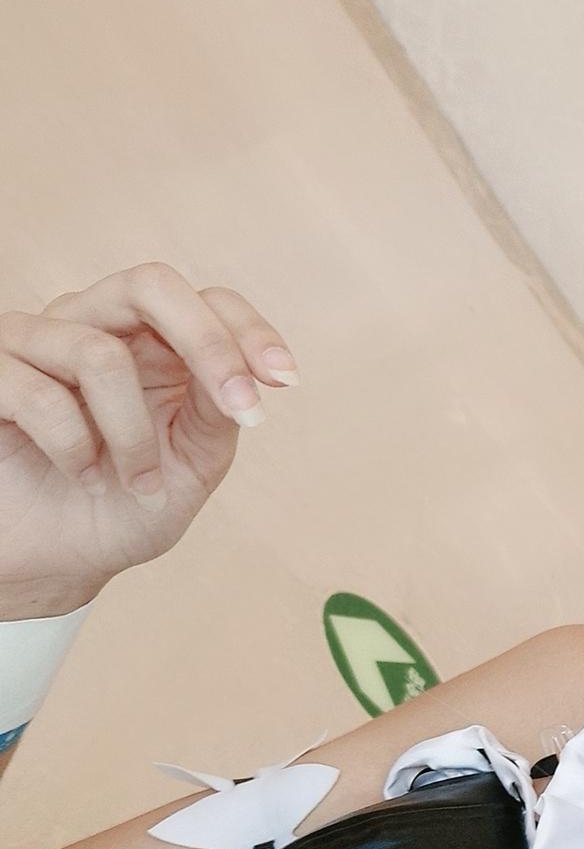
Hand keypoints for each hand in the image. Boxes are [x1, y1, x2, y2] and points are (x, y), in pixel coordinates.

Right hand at [0, 261, 299, 617]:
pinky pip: (41, 395)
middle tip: (241, 410)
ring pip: (101, 355)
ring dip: (134, 439)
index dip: (247, 330)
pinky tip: (84, 480)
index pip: (204, 300)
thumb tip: (246, 371)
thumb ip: (216, 414)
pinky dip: (77, 451)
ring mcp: (34, 342)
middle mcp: (92, 325)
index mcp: (150, 344)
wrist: (52, 563)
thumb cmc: (120, 510)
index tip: (284, 381)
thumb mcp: (190, 467)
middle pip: (151, 284)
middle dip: (208, 345)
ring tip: (137, 485)